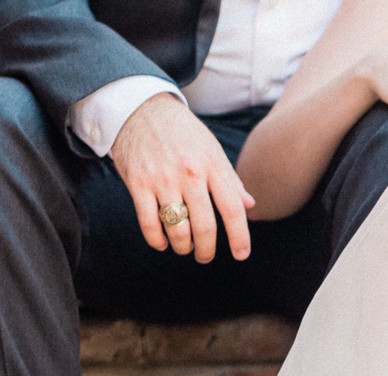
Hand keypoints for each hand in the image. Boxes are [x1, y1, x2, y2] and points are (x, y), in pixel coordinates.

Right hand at [109, 92, 255, 262]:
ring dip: (182, 246)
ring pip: (177, 228)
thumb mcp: (211, 149)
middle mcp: (189, 173)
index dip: (239, 237)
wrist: (139, 106)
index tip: (242, 254)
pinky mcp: (137, 182)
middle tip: (205, 257)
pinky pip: (148, 222)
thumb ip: (230, 179)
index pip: (232, 209)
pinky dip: (157, 239)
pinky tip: (162, 243)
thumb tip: (250, 206)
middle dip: (207, 249)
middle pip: (204, 226)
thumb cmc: (182, 132)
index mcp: (212, 165)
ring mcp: (162, 178)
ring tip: (184, 247)